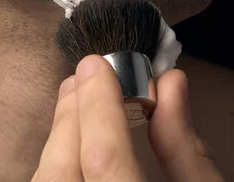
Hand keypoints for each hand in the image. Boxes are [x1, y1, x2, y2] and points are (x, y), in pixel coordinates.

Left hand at [32, 54, 223, 180]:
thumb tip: (169, 82)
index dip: (98, 106)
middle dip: (71, 117)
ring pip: (46, 181)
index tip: (96, 64)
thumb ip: (186, 147)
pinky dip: (57, 163)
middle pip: (61, 171)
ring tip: (78, 101)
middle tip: (86, 75)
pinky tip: (70, 143)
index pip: (104, 159)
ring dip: (59, 138)